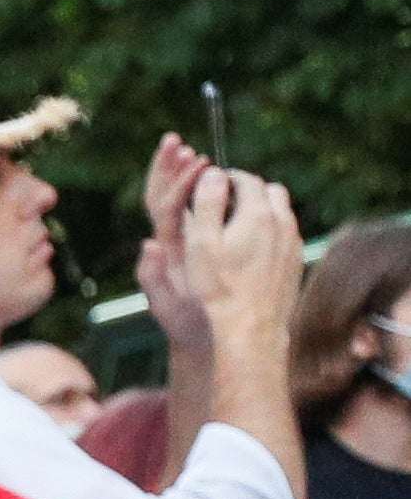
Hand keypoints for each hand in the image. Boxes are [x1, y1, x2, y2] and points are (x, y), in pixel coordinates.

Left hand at [137, 132, 212, 341]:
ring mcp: (183, 241)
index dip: (177, 181)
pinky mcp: (197, 244)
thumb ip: (152, 278)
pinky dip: (201, 191)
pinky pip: (194, 211)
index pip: (165, 206)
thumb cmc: (187, 324)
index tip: (195, 158)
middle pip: (162, 195)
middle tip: (174, 140)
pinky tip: (213, 175)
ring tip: (188, 148)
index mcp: (166, 248)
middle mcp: (170, 240)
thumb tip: (144, 245)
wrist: (201, 339)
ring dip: (178, 173)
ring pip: (175, 200)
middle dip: (167, 167)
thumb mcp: (166, 305)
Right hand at [192, 165, 305, 357]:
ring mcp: (293, 242)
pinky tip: (251, 251)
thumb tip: (213, 172)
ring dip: (262, 211)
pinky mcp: (297, 260)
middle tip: (227, 203)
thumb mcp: (201, 242)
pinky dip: (271, 232)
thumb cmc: (219, 286)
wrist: (251, 325)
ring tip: (238, 227)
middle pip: (271, 191)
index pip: (247, 179)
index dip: (228, 178)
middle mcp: (282, 222)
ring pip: (282, 212)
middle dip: (250, 191)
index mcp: (258, 213)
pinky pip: (286, 235)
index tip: (213, 185)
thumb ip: (207, 202)